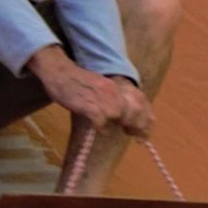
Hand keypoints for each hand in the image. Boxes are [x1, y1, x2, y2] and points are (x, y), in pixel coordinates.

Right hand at [26, 46, 153, 137]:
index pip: (141, 101)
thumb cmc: (77, 82)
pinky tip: (96, 127)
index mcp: (118, 86)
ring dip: (117, 125)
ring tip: (109, 128)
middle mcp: (114, 91)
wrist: (60, 72)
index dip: (146, 118)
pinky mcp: (91, 105)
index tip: (146, 131)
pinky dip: (101, 128)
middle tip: (131, 134)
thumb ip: (114, 98)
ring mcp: (103, 97)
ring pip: (119, 116)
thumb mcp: (101, 88)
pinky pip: (102, 122)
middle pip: (135, 111)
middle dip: (136, 125)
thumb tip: (124, 117)